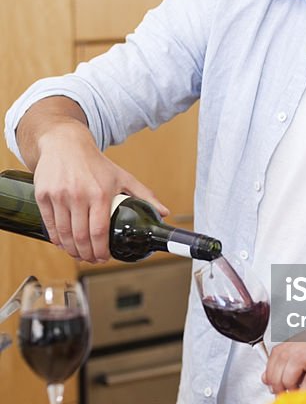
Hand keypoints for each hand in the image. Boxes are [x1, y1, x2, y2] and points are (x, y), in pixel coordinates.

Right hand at [31, 120, 167, 263]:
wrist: (66, 143)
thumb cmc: (95, 163)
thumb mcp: (122, 176)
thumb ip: (144, 195)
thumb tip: (163, 212)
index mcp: (100, 193)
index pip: (99, 232)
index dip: (101, 250)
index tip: (104, 258)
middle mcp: (78, 195)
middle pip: (81, 237)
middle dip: (87, 255)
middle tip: (91, 259)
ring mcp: (58, 195)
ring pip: (63, 234)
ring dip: (71, 250)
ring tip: (79, 254)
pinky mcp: (43, 195)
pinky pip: (49, 224)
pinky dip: (56, 239)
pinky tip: (63, 243)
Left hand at [262, 338, 305, 397]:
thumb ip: (289, 370)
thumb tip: (266, 377)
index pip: (282, 347)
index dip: (272, 367)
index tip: (272, 383)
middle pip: (286, 352)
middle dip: (277, 376)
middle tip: (280, 392)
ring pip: (296, 360)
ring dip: (288, 381)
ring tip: (293, 393)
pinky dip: (304, 390)